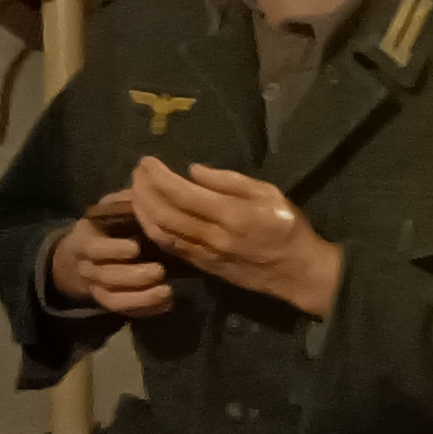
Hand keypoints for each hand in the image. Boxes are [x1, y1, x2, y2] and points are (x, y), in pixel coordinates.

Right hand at [49, 192, 173, 319]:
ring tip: (167, 292)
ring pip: (114, 300)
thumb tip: (146, 185)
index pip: (94, 248)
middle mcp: (88, 268)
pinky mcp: (111, 303)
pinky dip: (145, 310)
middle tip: (159, 271)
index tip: (135, 247)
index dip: (113, 250)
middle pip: (107, 277)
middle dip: (133, 277)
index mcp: (85, 242)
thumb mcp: (108, 211)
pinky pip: (125, 312)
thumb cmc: (105, 228)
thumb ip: (123, 202)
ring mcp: (97, 289)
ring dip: (141, 298)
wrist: (82, 258)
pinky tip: (167, 304)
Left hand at [129, 156, 343, 316]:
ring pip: (161, 233)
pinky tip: (146, 216)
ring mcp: (205, 254)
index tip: (147, 161)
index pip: (181, 192)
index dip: (158, 176)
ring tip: (135, 191)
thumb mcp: (269, 193)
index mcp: (231, 214)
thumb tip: (192, 171)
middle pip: (164, 212)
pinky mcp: (203, 266)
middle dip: (144, 189)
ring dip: (142, 211)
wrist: (297, 272)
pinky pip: (170, 247)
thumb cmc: (288, 227)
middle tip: (138, 172)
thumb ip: (230, 181)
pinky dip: (152, 230)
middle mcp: (213, 236)